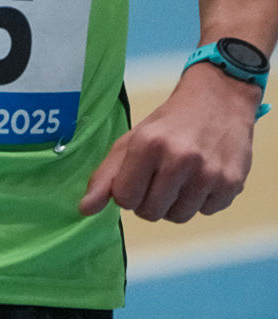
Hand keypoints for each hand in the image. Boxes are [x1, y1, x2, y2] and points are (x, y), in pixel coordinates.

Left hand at [79, 62, 258, 220]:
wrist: (219, 101)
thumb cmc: (169, 124)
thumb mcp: (132, 140)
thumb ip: (106, 175)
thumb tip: (85, 209)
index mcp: (148, 144)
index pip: (125, 198)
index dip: (126, 193)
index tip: (134, 179)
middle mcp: (180, 159)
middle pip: (151, 213)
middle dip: (148, 201)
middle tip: (157, 179)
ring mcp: (209, 173)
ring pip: (179, 217)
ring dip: (174, 204)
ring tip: (179, 178)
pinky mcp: (232, 184)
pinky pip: (207, 212)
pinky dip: (201, 201)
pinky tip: (202, 177)